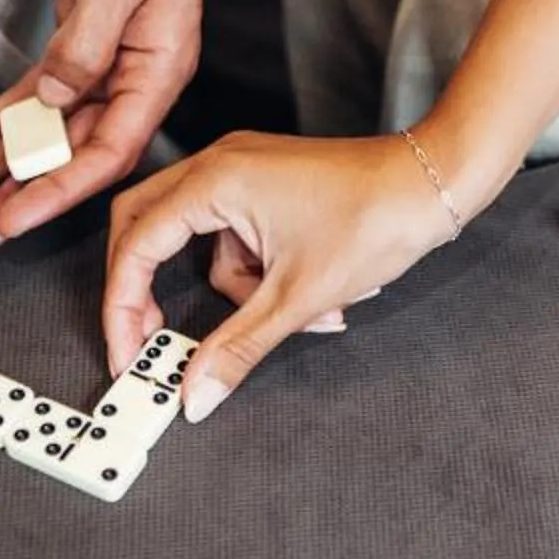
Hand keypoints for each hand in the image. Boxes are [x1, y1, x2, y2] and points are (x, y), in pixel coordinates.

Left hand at [0, 0, 225, 263]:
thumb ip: (85, 48)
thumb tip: (54, 105)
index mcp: (160, 69)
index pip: (110, 150)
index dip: (58, 191)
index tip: (12, 220)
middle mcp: (136, 79)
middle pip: (73, 156)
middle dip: (17, 198)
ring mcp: (107, 69)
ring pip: (47, 134)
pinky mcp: (79, 52)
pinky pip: (33, 102)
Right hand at [102, 131, 467, 420]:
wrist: (435, 183)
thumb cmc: (376, 218)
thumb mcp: (298, 298)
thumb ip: (237, 348)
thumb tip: (195, 393)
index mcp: (215, 180)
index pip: (137, 245)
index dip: (123, 306)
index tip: (129, 354)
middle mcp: (219, 165)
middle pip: (147, 231)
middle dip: (147, 291)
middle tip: (153, 341)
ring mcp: (242, 171)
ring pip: (202, 243)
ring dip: (237, 291)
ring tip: (301, 314)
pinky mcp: (265, 185)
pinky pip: (236, 237)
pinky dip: (261, 275)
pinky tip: (314, 296)